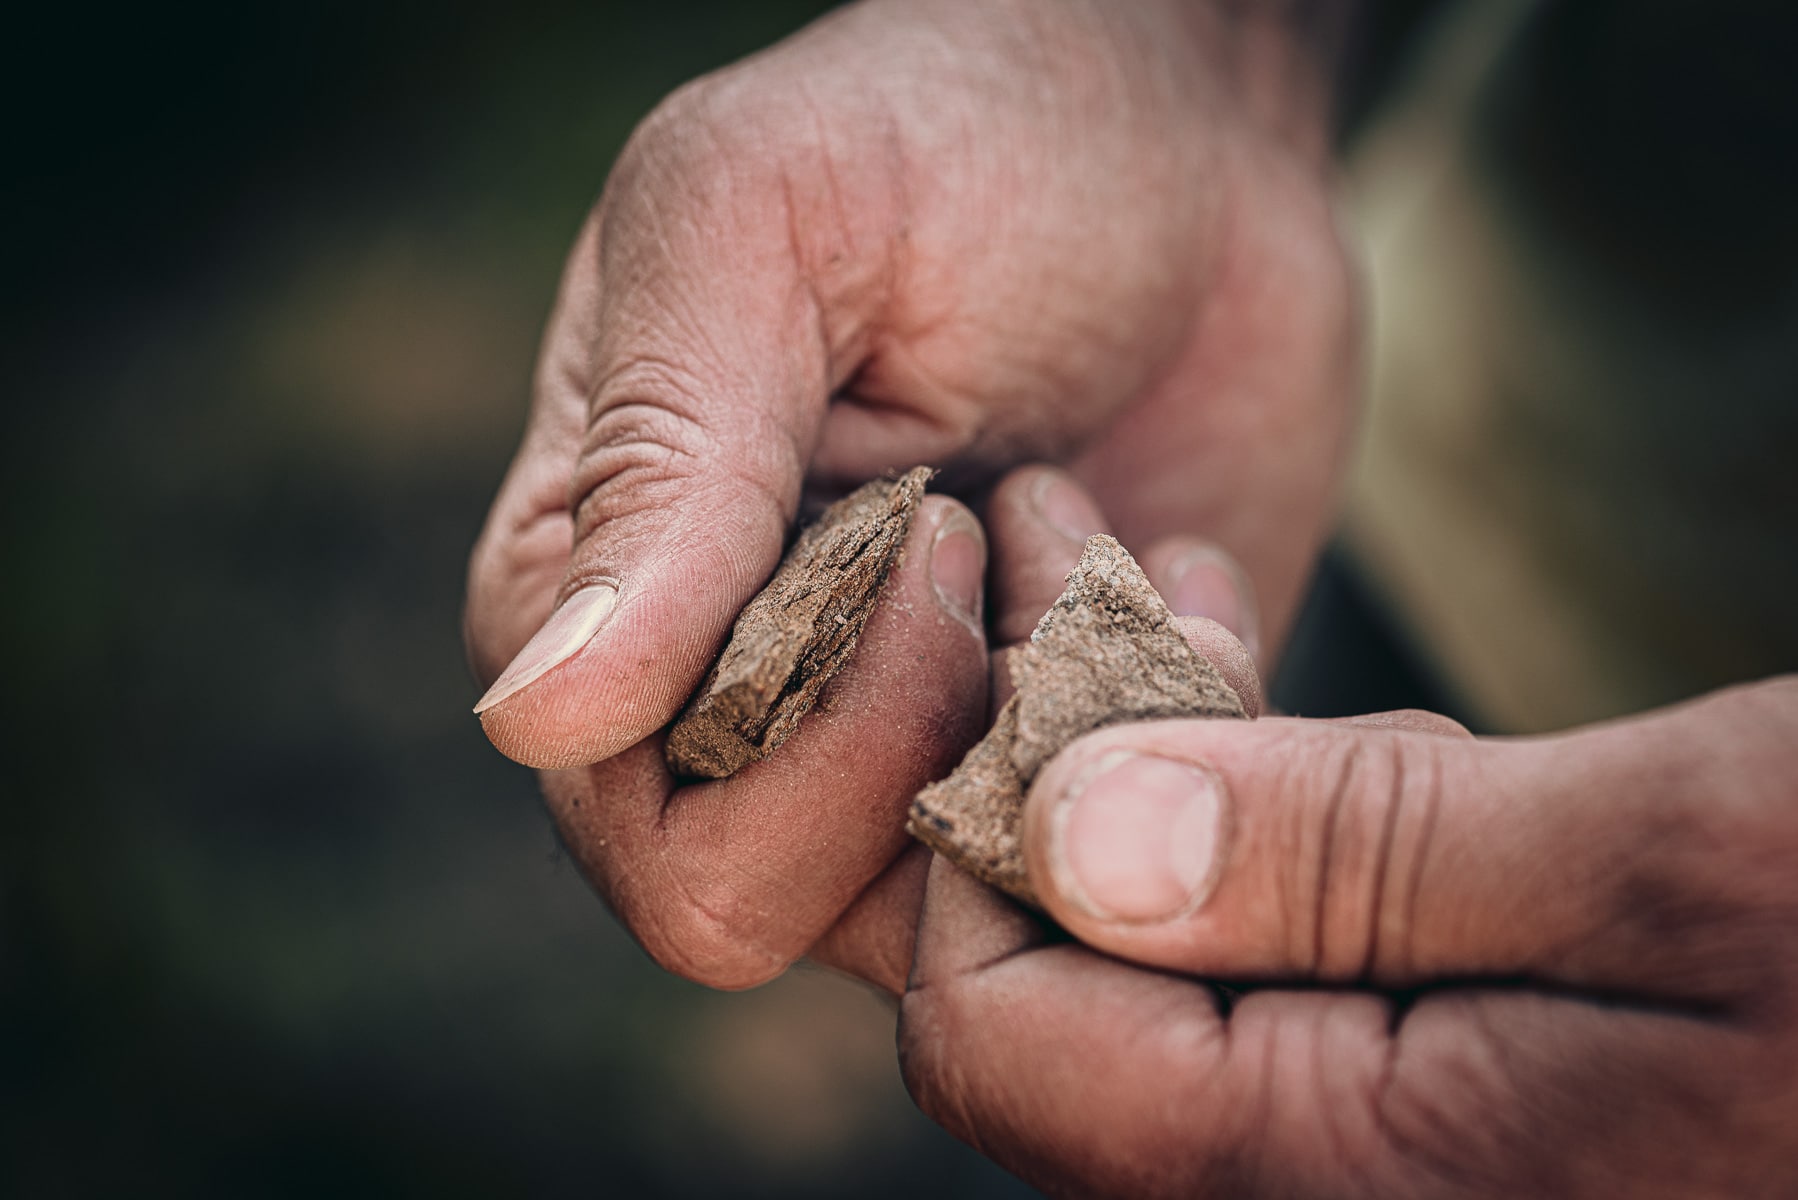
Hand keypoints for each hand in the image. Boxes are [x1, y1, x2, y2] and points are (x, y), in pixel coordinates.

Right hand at [465, 0, 1352, 987]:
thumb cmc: (946, 139)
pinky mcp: (1052, 755)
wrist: (1174, 141)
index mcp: (604, 599)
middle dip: (928, 741)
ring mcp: (901, 753)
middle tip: (1009, 531)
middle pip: (775, 904)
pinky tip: (1174, 573)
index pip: (639, 828)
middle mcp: (732, 711)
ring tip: (1097, 535)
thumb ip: (656, 471)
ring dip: (1061, 738)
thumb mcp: (762, 231)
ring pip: (956, 916)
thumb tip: (534, 717)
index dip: (805, 732)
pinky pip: (1106, 868)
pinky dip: (1170, 740)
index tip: (933, 518)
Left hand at [900, 676, 1797, 1196]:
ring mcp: (1401, 1152)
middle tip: (1080, 559)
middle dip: (1051, 771)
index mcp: (1361, 1177)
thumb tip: (1075, 832)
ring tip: (1161, 591)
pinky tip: (1279, 708)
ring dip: (1150, 773)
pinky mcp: (1460, 1089)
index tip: (1022, 639)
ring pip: (1166, 967)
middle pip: (1066, 1000)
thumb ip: (1356, 861)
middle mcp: (1348, 1195)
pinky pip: (1277, 964)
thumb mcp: (1686, 857)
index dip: (972, 839)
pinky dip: (1258, 823)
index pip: (1001, 1039)